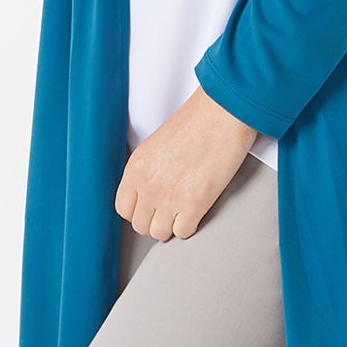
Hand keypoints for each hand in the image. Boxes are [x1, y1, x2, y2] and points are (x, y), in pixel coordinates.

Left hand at [115, 87, 259, 240]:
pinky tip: (198, 207)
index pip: (123, 208)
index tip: (151, 207)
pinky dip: (191, 224)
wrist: (223, 113)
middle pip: (141, 225)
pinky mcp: (193, 204)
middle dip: (156, 220)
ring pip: (160, 234)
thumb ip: (147, 171)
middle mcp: (147, 185)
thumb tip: (149, 193)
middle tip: (171, 209)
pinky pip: (184, 232)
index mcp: (135, 168)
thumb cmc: (197, 122)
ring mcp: (169, 197)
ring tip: (185, 209)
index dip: (139, 211)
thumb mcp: (157, 145)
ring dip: (173, 225)